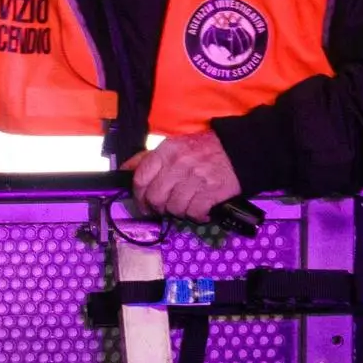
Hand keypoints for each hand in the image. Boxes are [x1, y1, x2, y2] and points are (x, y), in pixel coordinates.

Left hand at [128, 131, 242, 222]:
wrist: (237, 150)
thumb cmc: (201, 149)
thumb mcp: (172, 146)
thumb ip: (148, 157)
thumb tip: (125, 169)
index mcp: (165, 152)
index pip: (141, 178)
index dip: (138, 195)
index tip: (142, 204)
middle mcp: (177, 164)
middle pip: (155, 196)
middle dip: (156, 208)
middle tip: (162, 210)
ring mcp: (195, 178)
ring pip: (174, 207)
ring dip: (178, 212)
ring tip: (184, 208)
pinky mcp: (212, 191)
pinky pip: (194, 212)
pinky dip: (196, 216)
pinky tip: (200, 212)